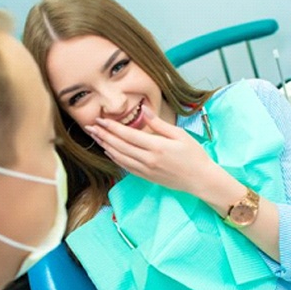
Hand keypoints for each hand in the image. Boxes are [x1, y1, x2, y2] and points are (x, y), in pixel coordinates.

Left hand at [85, 107, 215, 195]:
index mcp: (156, 146)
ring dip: (105, 146)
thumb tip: (144, 110)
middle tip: (90, 127)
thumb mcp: (179, 134)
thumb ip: (159, 124)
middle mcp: (148, 159)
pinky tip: (108, 151)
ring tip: (95, 137)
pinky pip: (126, 166)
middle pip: (119, 146)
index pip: (128, 135)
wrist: (200, 180)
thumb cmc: (193, 155)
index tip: (100, 120)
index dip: (112, 127)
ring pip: (119, 157)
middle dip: (103, 135)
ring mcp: (145, 170)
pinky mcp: (146, 176)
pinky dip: (115, 158)